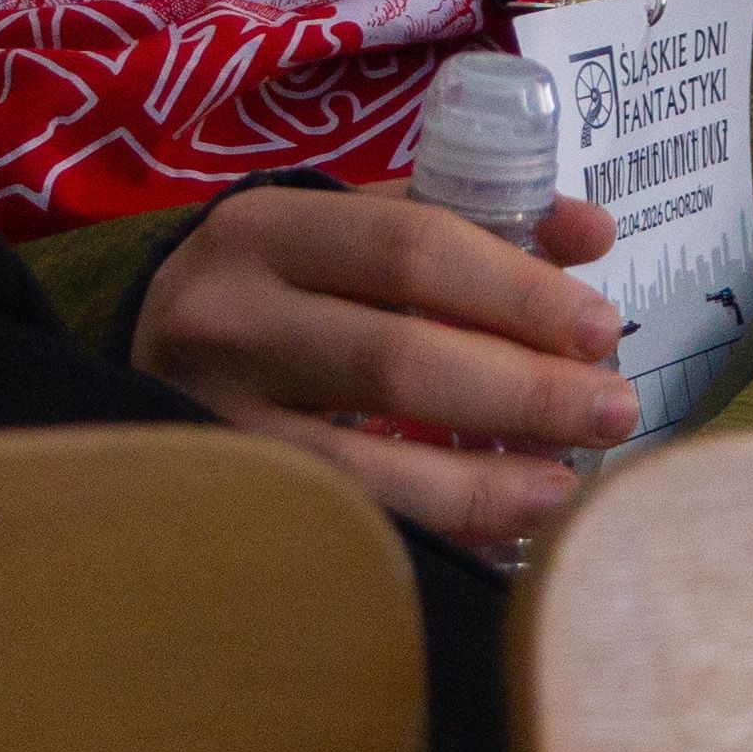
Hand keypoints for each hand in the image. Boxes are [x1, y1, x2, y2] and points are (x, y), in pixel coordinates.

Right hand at [130, 183, 630, 547]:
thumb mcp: (348, 228)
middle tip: (614, 409)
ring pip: (364, 460)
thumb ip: (463, 221)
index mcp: (269, 227)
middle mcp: (230, 317)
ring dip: (483, 479)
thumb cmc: (275, 287)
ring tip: (568, 484)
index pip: (413, 248)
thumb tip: (590, 233)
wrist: (138, 357)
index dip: (516, 292)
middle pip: (398, 358)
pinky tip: (496, 530)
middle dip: (523, 389)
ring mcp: (215, 419)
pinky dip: (431, 527)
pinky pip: (342, 522)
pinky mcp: (220, 499)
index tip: (601, 330)